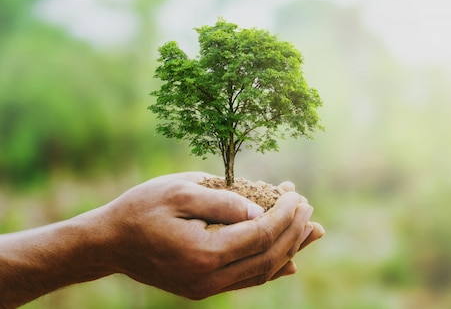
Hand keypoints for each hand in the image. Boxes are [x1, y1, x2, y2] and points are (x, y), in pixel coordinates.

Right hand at [93, 171, 322, 298]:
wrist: (108, 242)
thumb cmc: (142, 208)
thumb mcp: (180, 190)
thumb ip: (224, 200)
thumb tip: (260, 210)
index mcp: (204, 252)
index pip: (261, 234)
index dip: (285, 215)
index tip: (298, 195)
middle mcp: (208, 279)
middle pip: (268, 257)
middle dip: (293, 231)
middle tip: (309, 208)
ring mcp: (206, 288)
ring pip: (261, 273)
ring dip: (290, 250)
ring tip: (313, 232)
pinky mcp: (203, 289)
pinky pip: (245, 281)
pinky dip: (270, 268)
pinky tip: (290, 261)